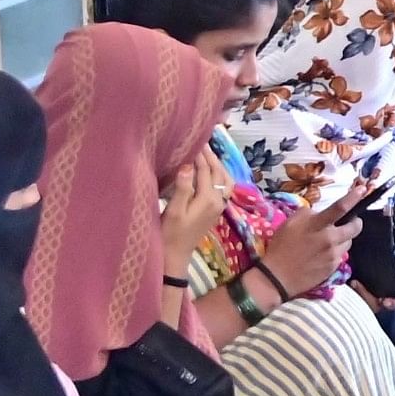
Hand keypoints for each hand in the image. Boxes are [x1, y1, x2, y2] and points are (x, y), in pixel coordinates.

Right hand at [159, 148, 228, 267]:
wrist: (175, 255)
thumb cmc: (170, 233)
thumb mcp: (173, 211)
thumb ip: (182, 188)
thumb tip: (187, 166)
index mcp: (208, 199)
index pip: (206, 170)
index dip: (200, 155)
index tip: (193, 140)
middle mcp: (218, 201)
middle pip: (218, 172)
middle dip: (211, 157)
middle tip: (201, 141)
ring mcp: (218, 206)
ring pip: (224, 180)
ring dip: (217, 165)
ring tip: (207, 154)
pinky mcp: (215, 210)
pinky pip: (223, 187)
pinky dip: (218, 175)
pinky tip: (209, 172)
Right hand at [257, 177, 374, 297]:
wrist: (278, 277)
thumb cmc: (281, 247)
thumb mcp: (290, 223)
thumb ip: (308, 214)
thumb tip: (319, 213)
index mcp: (317, 225)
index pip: (340, 208)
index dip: (353, 198)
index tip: (362, 189)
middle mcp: (329, 239)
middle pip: (355, 227)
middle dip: (355, 222)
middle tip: (349, 221)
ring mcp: (333, 255)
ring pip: (348, 242)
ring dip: (343, 238)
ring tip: (329, 240)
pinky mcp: (333, 268)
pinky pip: (341, 255)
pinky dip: (335, 251)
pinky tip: (323, 254)